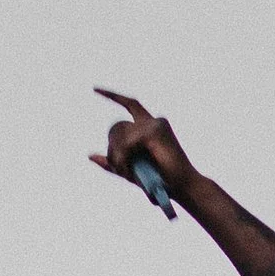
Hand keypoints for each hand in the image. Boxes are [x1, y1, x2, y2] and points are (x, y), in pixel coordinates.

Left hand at [90, 90, 198, 208]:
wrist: (183, 187)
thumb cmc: (161, 180)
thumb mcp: (132, 170)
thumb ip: (113, 162)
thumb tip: (90, 156)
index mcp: (152, 125)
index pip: (129, 103)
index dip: (112, 95)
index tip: (95, 88)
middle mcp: (154, 121)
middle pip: (117, 127)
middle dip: (113, 150)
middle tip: (121, 169)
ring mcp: (155, 124)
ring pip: (120, 137)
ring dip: (118, 158)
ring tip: (127, 173)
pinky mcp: (154, 132)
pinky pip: (126, 144)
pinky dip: (124, 160)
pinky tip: (130, 171)